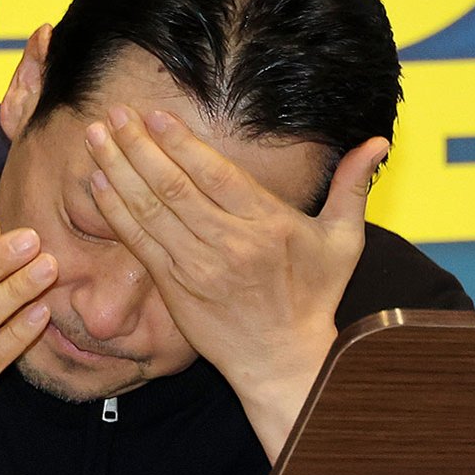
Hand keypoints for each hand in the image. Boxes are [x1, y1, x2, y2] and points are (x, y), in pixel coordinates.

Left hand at [83, 106, 387, 459]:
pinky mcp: (176, 289)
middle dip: (138, 146)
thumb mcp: (343, 242)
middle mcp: (229, 244)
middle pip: (174, 187)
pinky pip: (140, 244)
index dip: (182, 143)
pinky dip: (116, 212)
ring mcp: (198, 268)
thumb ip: (352, 188)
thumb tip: (378, 142)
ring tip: (96, 137)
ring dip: (118, 170)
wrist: (282, 360)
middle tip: (113, 114)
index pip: (216, 175)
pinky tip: (99, 183)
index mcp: (268, 226)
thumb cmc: (314, 297)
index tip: (157, 115)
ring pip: (150, 211)